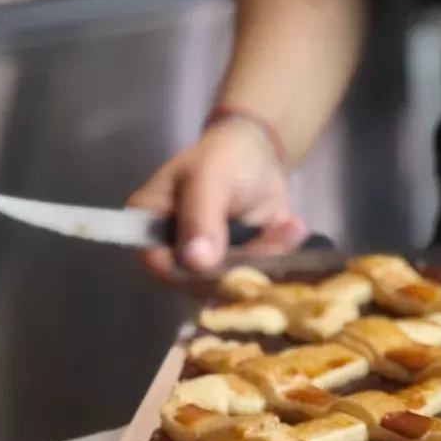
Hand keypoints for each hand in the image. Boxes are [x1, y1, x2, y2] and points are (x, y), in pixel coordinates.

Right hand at [128, 117, 307, 278]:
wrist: (260, 155)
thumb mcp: (210, 176)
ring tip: (285, 226)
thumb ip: (201, 216)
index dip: (192, 275)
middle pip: (200, 284)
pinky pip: (258, 278)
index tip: (229, 264)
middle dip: (241, 265)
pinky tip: (290, 229)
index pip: (161, 268)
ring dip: (266, 257)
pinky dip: (279, 254)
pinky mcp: (237, 270)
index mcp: (150, 227)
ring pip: (234, 285)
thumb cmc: (224, 157)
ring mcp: (207, 265)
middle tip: (272, 236)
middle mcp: (175, 253)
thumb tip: (197, 262)